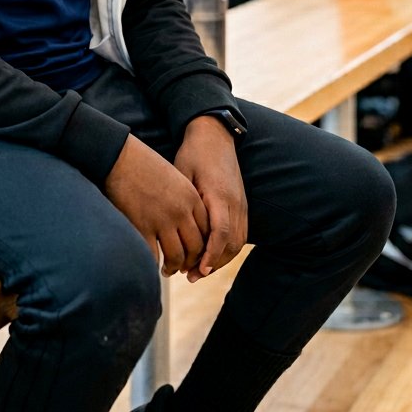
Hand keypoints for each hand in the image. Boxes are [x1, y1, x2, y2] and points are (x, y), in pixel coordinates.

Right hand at [105, 135, 208, 275]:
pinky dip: (154, 264)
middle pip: (196, 247)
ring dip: (173, 267)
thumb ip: (184, 199)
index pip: (208, 231)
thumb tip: (186, 224)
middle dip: (191, 262)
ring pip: (177, 256)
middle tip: (184, 268)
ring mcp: (162, 220)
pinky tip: (151, 265)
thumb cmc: (143, 164)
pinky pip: (154, 256)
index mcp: (191, 197)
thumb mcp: (173, 177)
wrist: (118, 156)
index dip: (204, 246)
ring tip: (167, 270)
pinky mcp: (143, 226)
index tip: (197, 254)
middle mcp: (181, 211)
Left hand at [174, 116, 247, 281]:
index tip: (198, 269)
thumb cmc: (194, 153)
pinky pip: (240, 234)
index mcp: (219, 194)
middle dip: (214, 263)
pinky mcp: (242, 205)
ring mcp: (241, 204)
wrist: (215, 136)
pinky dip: (228, 249)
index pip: (220, 232)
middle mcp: (234, 202)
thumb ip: (182, 201)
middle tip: (192, 275)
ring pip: (237, 242)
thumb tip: (169, 229)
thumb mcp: (182, 173)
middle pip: (231, 243)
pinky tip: (212, 257)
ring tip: (199, 270)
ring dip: (221, 259)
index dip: (211, 254)